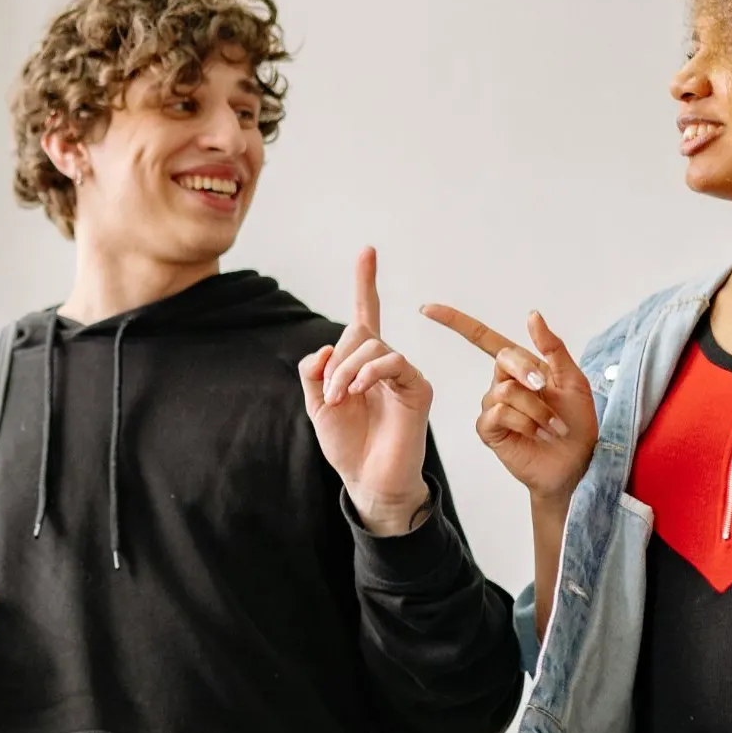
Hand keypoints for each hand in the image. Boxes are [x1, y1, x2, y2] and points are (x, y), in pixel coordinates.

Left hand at [298, 247, 432, 535]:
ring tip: (340, 400)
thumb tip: (326, 349)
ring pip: (373, 347)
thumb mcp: (317, 405)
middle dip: (336, 362)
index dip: (366, 283)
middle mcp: (385, 364)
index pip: (365, 315)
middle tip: (330, 396)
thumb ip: (314, 372)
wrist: (368, 481)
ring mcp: (403, 376)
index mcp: (361, 364)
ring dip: (348, 371)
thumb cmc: (347, 445)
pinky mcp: (417, 390)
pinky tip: (358, 391)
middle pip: (359, 335)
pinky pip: (394, 363)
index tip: (367, 251)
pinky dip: (370, 373)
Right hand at [420, 303, 598, 504]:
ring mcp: (493, 407)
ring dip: (536, 408)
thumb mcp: (573, 379)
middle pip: (502, 359)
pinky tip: (538, 434)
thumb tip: (532, 315)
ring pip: (505, 391)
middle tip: (547, 388)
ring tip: (553, 426)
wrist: (576, 462)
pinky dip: (524, 422)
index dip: (455, 322)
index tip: (427, 309)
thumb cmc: (576, 423)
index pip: (483, 338)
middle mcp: (502, 384)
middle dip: (528, 372)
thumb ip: (552, 347)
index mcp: (521, 368)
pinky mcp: (489, 430)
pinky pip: (498, 413)